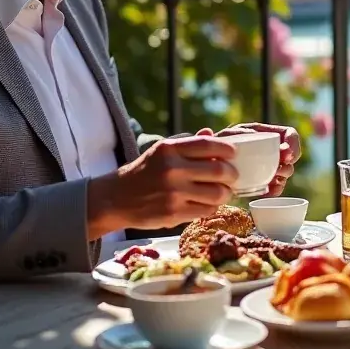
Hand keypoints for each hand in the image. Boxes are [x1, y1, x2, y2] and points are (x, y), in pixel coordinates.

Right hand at [90, 134, 238, 234]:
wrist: (115, 199)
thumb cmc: (143, 172)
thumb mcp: (160, 151)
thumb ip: (187, 143)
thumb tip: (212, 134)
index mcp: (169, 149)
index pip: (208, 145)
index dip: (227, 149)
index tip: (233, 153)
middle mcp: (172, 169)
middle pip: (218, 170)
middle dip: (231, 173)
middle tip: (232, 175)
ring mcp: (173, 193)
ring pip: (216, 193)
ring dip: (226, 193)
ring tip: (224, 191)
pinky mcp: (172, 214)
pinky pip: (206, 210)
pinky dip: (213, 206)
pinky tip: (209, 203)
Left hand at [200, 122, 300, 195]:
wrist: (211, 169)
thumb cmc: (214, 151)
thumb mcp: (216, 141)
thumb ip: (210, 137)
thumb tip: (207, 132)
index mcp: (262, 133)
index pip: (288, 134)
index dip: (292, 143)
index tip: (286, 155)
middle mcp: (268, 149)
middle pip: (290, 156)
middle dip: (288, 164)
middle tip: (279, 171)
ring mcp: (268, 166)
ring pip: (286, 171)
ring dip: (282, 177)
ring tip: (273, 181)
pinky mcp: (264, 181)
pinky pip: (277, 186)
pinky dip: (275, 190)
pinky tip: (268, 191)